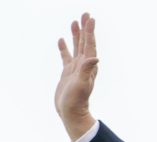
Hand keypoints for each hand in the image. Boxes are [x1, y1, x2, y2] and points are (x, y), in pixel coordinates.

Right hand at [55, 13, 98, 139]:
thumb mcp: (82, 84)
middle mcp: (83, 65)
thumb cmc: (77, 100)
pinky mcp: (67, 73)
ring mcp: (75, 68)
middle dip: (85, 28)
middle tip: (85, 14)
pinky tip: (62, 40)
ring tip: (74, 22)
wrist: (71, 112)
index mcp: (88, 65)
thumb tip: (95, 58)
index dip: (90, 31)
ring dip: (76, 35)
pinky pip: (66, 56)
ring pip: (76, 47)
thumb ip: (87, 70)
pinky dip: (64, 48)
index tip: (90, 18)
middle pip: (85, 42)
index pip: (90, 44)